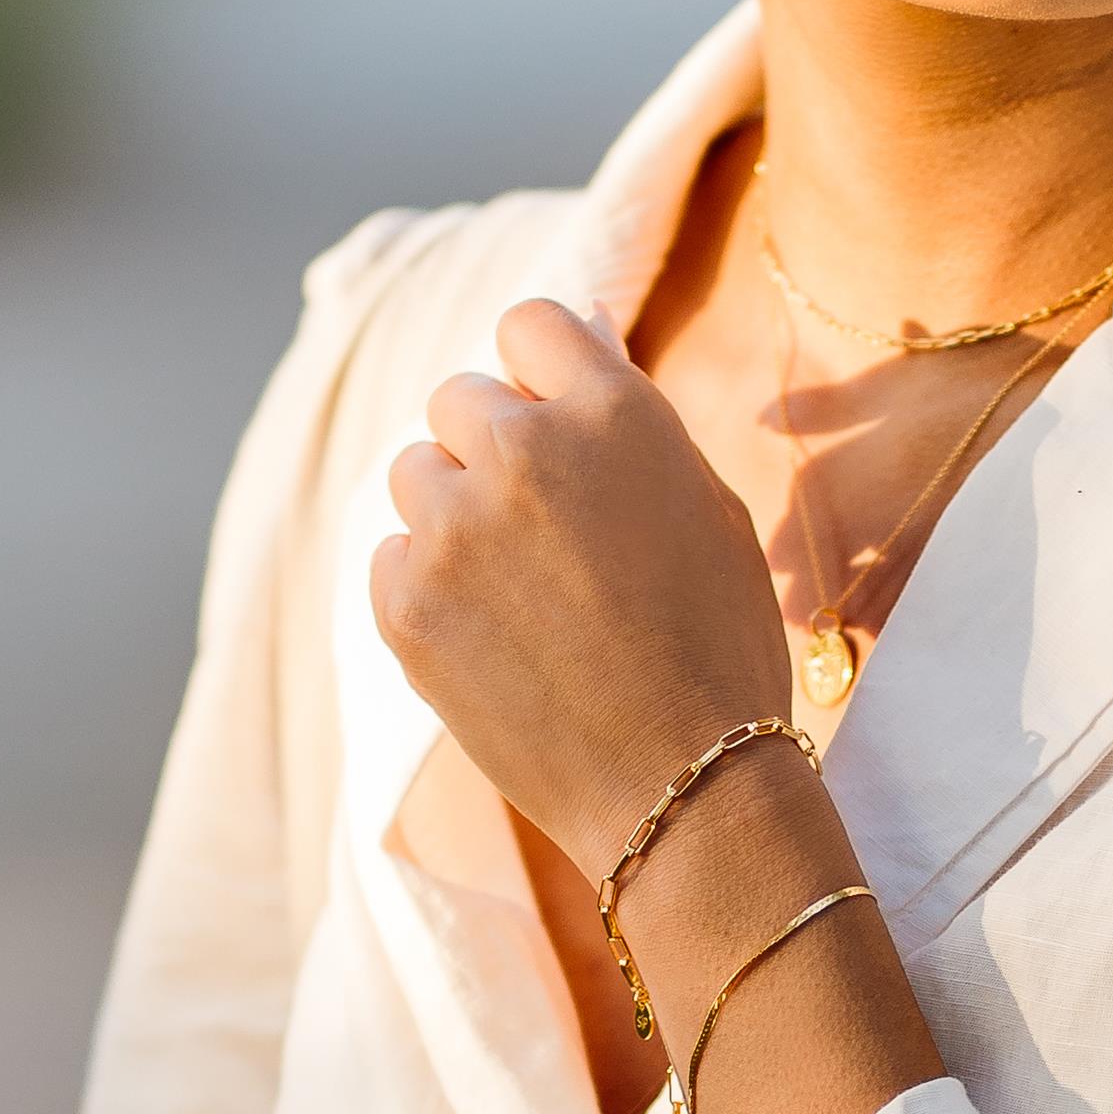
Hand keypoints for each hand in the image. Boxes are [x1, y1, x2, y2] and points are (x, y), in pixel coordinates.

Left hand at [371, 297, 795, 879]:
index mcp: (612, 413)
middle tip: (546, 535)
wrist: (683, 788)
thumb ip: (633, 421)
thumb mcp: (710, 509)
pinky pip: (393, 557)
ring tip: (522, 595)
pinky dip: (431, 587)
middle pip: (460, 401)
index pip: (531, 325)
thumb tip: (579, 334)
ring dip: (456, 515)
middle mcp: (522, 451)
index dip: (541, 376)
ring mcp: (453, 530)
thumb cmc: (719, 649)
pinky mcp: (405, 605)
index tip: (554, 427)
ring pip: (416, 475)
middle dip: (494, 449)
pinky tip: (496, 639)